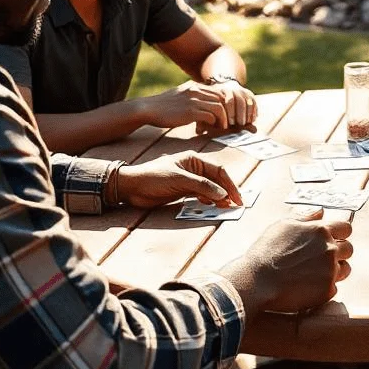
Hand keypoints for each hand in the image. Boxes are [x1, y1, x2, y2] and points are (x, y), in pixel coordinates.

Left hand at [115, 153, 241, 208]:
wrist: (132, 187)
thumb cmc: (154, 177)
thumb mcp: (180, 180)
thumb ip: (202, 186)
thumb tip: (223, 195)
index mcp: (194, 159)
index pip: (219, 171)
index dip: (230, 184)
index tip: (236, 198)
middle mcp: (194, 168)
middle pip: (216, 180)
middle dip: (227, 192)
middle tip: (236, 205)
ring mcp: (189, 180)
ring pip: (210, 189)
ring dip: (219, 198)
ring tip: (226, 208)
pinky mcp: (183, 190)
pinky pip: (201, 195)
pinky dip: (208, 201)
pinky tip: (213, 206)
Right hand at [136, 84, 253, 133]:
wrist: (147, 109)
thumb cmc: (163, 108)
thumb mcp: (180, 97)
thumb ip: (192, 99)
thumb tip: (204, 110)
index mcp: (194, 86)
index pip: (218, 92)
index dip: (225, 104)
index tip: (226, 115)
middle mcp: (196, 90)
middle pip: (223, 98)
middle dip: (228, 111)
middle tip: (228, 123)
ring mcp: (194, 100)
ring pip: (220, 107)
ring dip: (223, 119)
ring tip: (222, 128)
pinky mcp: (191, 111)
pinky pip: (211, 116)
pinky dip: (214, 124)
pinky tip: (210, 129)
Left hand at [204, 79, 257, 131]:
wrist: (224, 88)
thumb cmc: (212, 105)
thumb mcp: (206, 108)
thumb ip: (203, 118)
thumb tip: (199, 131)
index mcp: (221, 90)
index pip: (228, 101)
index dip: (229, 113)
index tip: (228, 124)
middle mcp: (233, 88)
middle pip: (239, 100)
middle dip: (239, 113)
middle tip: (239, 124)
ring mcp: (242, 91)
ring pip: (248, 101)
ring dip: (247, 113)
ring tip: (245, 123)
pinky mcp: (250, 94)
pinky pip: (254, 102)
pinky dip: (253, 111)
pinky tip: (251, 120)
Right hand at [228, 220, 353, 314]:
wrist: (257, 281)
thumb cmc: (266, 252)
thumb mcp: (283, 226)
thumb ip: (305, 218)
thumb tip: (321, 212)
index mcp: (320, 231)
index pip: (345, 227)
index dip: (340, 233)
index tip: (333, 239)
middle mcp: (330, 249)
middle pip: (349, 249)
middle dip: (339, 252)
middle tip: (320, 259)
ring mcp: (330, 271)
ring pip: (345, 269)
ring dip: (335, 270)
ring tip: (314, 274)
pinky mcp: (327, 290)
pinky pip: (334, 288)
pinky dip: (323, 287)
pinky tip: (307, 287)